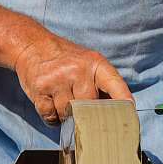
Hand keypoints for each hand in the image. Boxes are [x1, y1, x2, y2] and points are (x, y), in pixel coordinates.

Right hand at [14, 33, 132, 123]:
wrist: (32, 46)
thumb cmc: (65, 61)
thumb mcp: (88, 64)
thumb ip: (102, 87)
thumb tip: (119, 115)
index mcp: (95, 63)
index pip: (115, 85)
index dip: (123, 101)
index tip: (130, 112)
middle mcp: (78, 70)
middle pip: (90, 108)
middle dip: (85, 114)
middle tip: (78, 106)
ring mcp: (58, 80)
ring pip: (68, 116)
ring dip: (65, 116)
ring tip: (61, 99)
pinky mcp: (40, 89)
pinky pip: (51, 118)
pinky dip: (51, 117)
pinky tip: (50, 102)